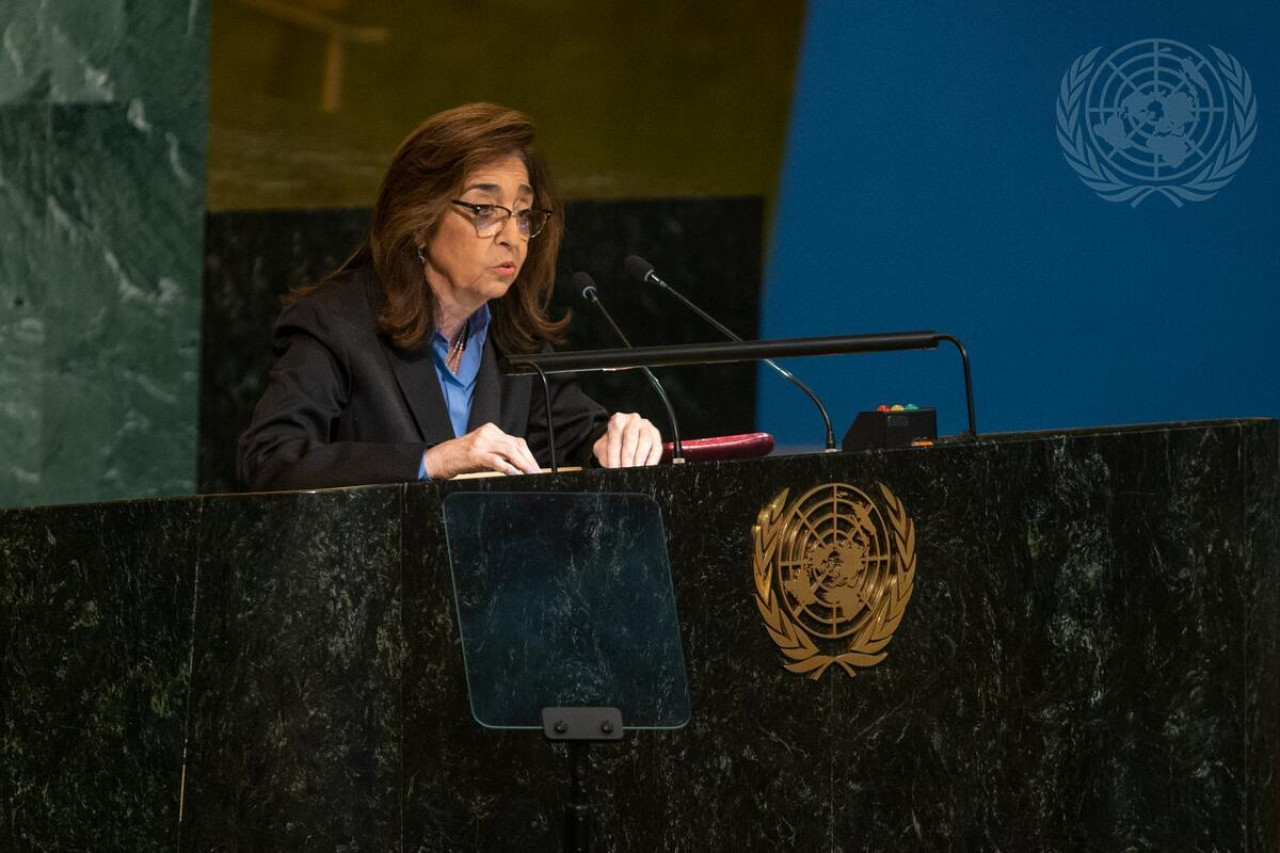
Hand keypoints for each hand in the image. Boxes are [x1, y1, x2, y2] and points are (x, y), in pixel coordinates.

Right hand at [422, 422, 540, 478]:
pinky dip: (508, 468)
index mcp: (491, 430)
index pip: (517, 441)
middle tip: (537, 473)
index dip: (529, 455)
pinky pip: (496, 460)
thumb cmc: (462, 457)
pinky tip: (515, 474)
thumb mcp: (483, 449)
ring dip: (523, 465)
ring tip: (531, 475)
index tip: (535, 467)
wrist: (439, 458)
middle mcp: (488, 433)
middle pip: (516, 445)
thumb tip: (519, 465)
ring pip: (510, 451)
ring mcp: (481, 442)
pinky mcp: (476, 454)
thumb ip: (499, 452)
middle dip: (529, 461)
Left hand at [592, 412, 662, 467]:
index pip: (615, 438)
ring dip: (640, 458)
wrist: (623, 439)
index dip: (614, 455)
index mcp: (617, 420)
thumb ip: (605, 454)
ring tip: (634, 470)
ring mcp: (646, 426)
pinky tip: (645, 468)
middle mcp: (633, 420)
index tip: (613, 467)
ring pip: (645, 441)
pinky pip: (656, 448)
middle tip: (625, 470)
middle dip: (628, 457)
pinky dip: (651, 460)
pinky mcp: (656, 435)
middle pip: (631, 438)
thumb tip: (612, 466)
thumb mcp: (603, 447)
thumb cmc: (613, 444)